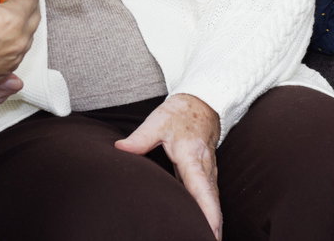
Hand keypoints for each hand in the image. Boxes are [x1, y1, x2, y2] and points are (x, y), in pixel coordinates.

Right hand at [0, 0, 40, 91]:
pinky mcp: (7, 69)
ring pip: (29, 34)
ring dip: (22, 21)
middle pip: (35, 14)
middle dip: (28, 1)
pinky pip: (19, 50)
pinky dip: (15, 39)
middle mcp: (19, 40)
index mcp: (13, 20)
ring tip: (4, 13)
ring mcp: (14, 57)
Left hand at [114, 93, 222, 239]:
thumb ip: (140, 138)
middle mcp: (205, 169)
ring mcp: (208, 174)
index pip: (202, 188)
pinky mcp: (206, 176)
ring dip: (213, 223)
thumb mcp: (158, 121)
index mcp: (192, 157)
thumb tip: (120, 149)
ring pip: (212, 202)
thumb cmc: (179, 114)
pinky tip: (204, 229)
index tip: (211, 230)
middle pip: (212, 202)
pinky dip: (209, 214)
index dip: (207, 211)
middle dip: (213, 226)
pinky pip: (209, 198)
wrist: (200, 105)